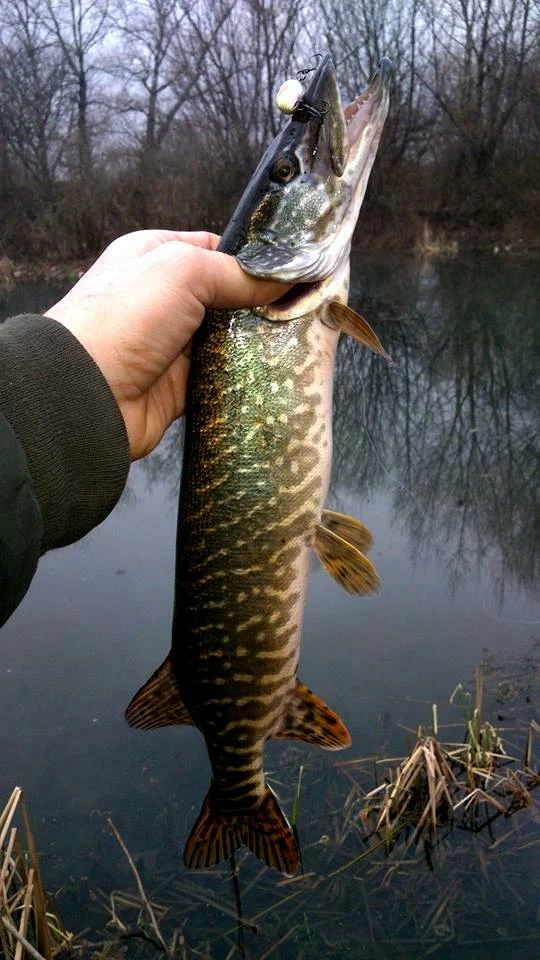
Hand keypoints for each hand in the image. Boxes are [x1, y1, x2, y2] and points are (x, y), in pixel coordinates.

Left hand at [45, 230, 287, 459]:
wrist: (87, 393)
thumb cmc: (125, 317)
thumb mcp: (182, 271)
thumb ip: (235, 272)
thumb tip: (285, 277)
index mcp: (154, 257)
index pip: (212, 249)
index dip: (251, 259)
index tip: (293, 270)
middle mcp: (162, 299)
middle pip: (225, 297)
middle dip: (260, 304)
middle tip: (304, 307)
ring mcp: (171, 345)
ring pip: (227, 339)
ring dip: (255, 342)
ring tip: (299, 339)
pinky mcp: (179, 387)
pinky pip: (221, 378)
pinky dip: (242, 377)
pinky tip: (274, 372)